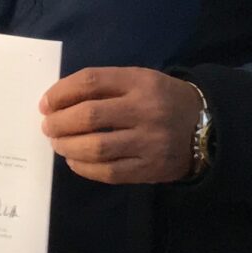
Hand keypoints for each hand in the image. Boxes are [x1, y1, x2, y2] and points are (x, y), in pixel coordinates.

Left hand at [38, 67, 200, 183]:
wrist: (206, 128)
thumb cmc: (162, 100)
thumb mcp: (140, 80)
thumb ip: (104, 86)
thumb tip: (57, 101)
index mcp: (141, 82)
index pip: (91, 82)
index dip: (60, 93)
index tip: (45, 104)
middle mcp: (146, 110)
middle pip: (90, 116)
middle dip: (59, 123)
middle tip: (48, 127)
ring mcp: (149, 142)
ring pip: (96, 147)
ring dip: (68, 146)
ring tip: (58, 144)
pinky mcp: (150, 169)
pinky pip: (108, 172)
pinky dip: (84, 167)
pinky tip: (75, 161)